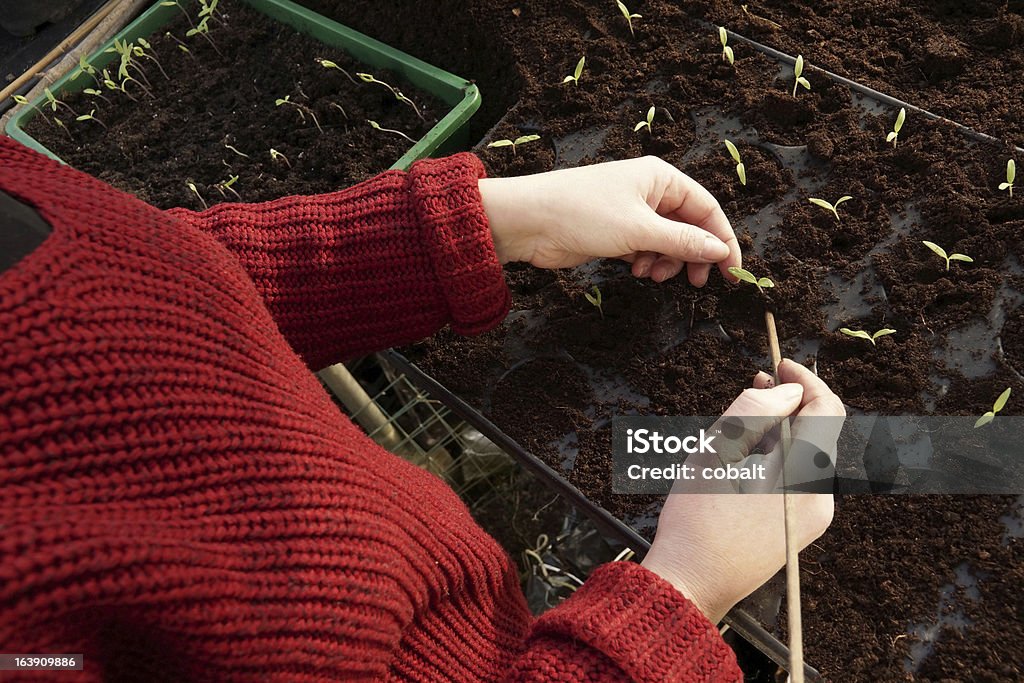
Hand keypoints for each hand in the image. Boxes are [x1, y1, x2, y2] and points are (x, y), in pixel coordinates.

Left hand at [478, 156, 740, 286]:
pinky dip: (646, 262)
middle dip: (692, 255)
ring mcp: (631, 212)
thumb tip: (720, 251)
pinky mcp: (614, 231)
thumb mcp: (639, 230)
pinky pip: (644, 248)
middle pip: (688, 226)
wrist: (529, 221)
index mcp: (660, 178)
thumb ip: (683, 242)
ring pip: (666, 241)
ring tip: (652, 276)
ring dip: (666, 262)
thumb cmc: (583, 213)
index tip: (732, 273)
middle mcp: (649, 191)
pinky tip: (635, 270)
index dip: (722, 240)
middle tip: (694, 283)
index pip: (706, 208)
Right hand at [639, 360, 845, 622]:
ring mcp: (813, 517)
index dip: (804, 380)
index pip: (826, 408)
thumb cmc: (697, 517)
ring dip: (782, 429)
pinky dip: (778, 456)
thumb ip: (755, 409)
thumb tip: (787, 391)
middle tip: (756, 383)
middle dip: (790, 403)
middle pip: (819, 431)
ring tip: (742, 419)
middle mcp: (821, 495)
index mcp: (805, 472)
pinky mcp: (799, 531)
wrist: (692, 583)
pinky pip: (797, 480)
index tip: (777, 365)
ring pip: (806, 455)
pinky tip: (745, 455)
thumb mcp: (717, 450)